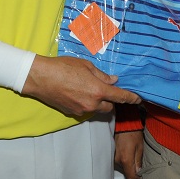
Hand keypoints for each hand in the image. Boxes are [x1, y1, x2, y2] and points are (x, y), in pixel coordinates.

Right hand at [21, 55, 140, 116]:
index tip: (138, 99)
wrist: (41, 77)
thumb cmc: (63, 67)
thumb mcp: (85, 65)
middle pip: (110, 107)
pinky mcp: (72, 113)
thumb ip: (101, 75)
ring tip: (87, 88)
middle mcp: (92, 103)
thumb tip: (113, 80)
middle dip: (110, 100)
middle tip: (105, 89)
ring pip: (97, 109)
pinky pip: (85, 109)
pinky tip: (77, 92)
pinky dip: (85, 103)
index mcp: (98, 90)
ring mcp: (81, 110)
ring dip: (97, 102)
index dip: (131, 98)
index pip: (121, 97)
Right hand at [114, 130, 143, 178]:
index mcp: (125, 160)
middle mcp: (118, 161)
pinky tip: (128, 155)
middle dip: (133, 170)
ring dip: (128, 166)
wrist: (124, 125)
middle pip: (126, 172)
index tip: (141, 174)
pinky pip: (119, 162)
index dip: (137, 177)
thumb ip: (138, 161)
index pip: (130, 176)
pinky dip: (124, 161)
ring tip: (133, 158)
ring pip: (122, 168)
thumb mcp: (140, 148)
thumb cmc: (133, 135)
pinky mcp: (112, 155)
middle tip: (139, 165)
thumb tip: (138, 172)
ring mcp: (114, 158)